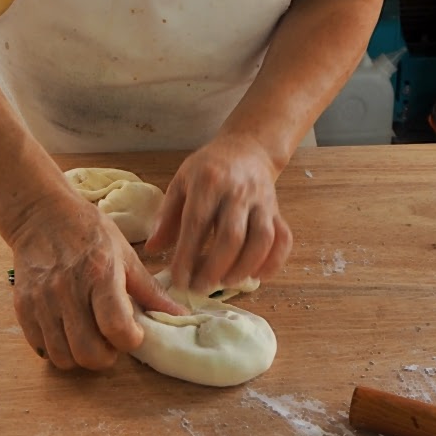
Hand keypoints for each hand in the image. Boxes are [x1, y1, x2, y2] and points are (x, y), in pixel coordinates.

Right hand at [9, 194, 185, 369]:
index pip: (116, 327)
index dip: (130, 340)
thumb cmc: (88, 231)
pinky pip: (41, 348)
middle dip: (106, 356)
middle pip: (88, 352)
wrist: (41, 215)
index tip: (134, 334)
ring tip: (88, 336)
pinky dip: (56, 348)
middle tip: (110, 340)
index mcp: (100, 274)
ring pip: (63, 357)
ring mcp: (43, 300)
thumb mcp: (125, 253)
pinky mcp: (23, 307)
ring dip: (80, 355)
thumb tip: (181, 314)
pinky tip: (67, 330)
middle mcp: (68, 289)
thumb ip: (150, 290)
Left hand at [144, 135, 292, 293]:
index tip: (178, 279)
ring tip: (226, 283)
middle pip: (231, 236)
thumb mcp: (181, 182)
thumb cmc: (208, 168)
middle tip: (200, 288)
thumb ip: (167, 215)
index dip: (187, 254)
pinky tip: (256, 276)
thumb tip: (153, 249)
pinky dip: (273, 262)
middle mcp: (237, 191)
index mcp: (208, 182)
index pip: (197, 222)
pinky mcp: (277, 210)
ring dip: (244, 268)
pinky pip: (283, 239)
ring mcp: (261, 201)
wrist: (247, 147)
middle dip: (215, 268)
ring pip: (261, 240)